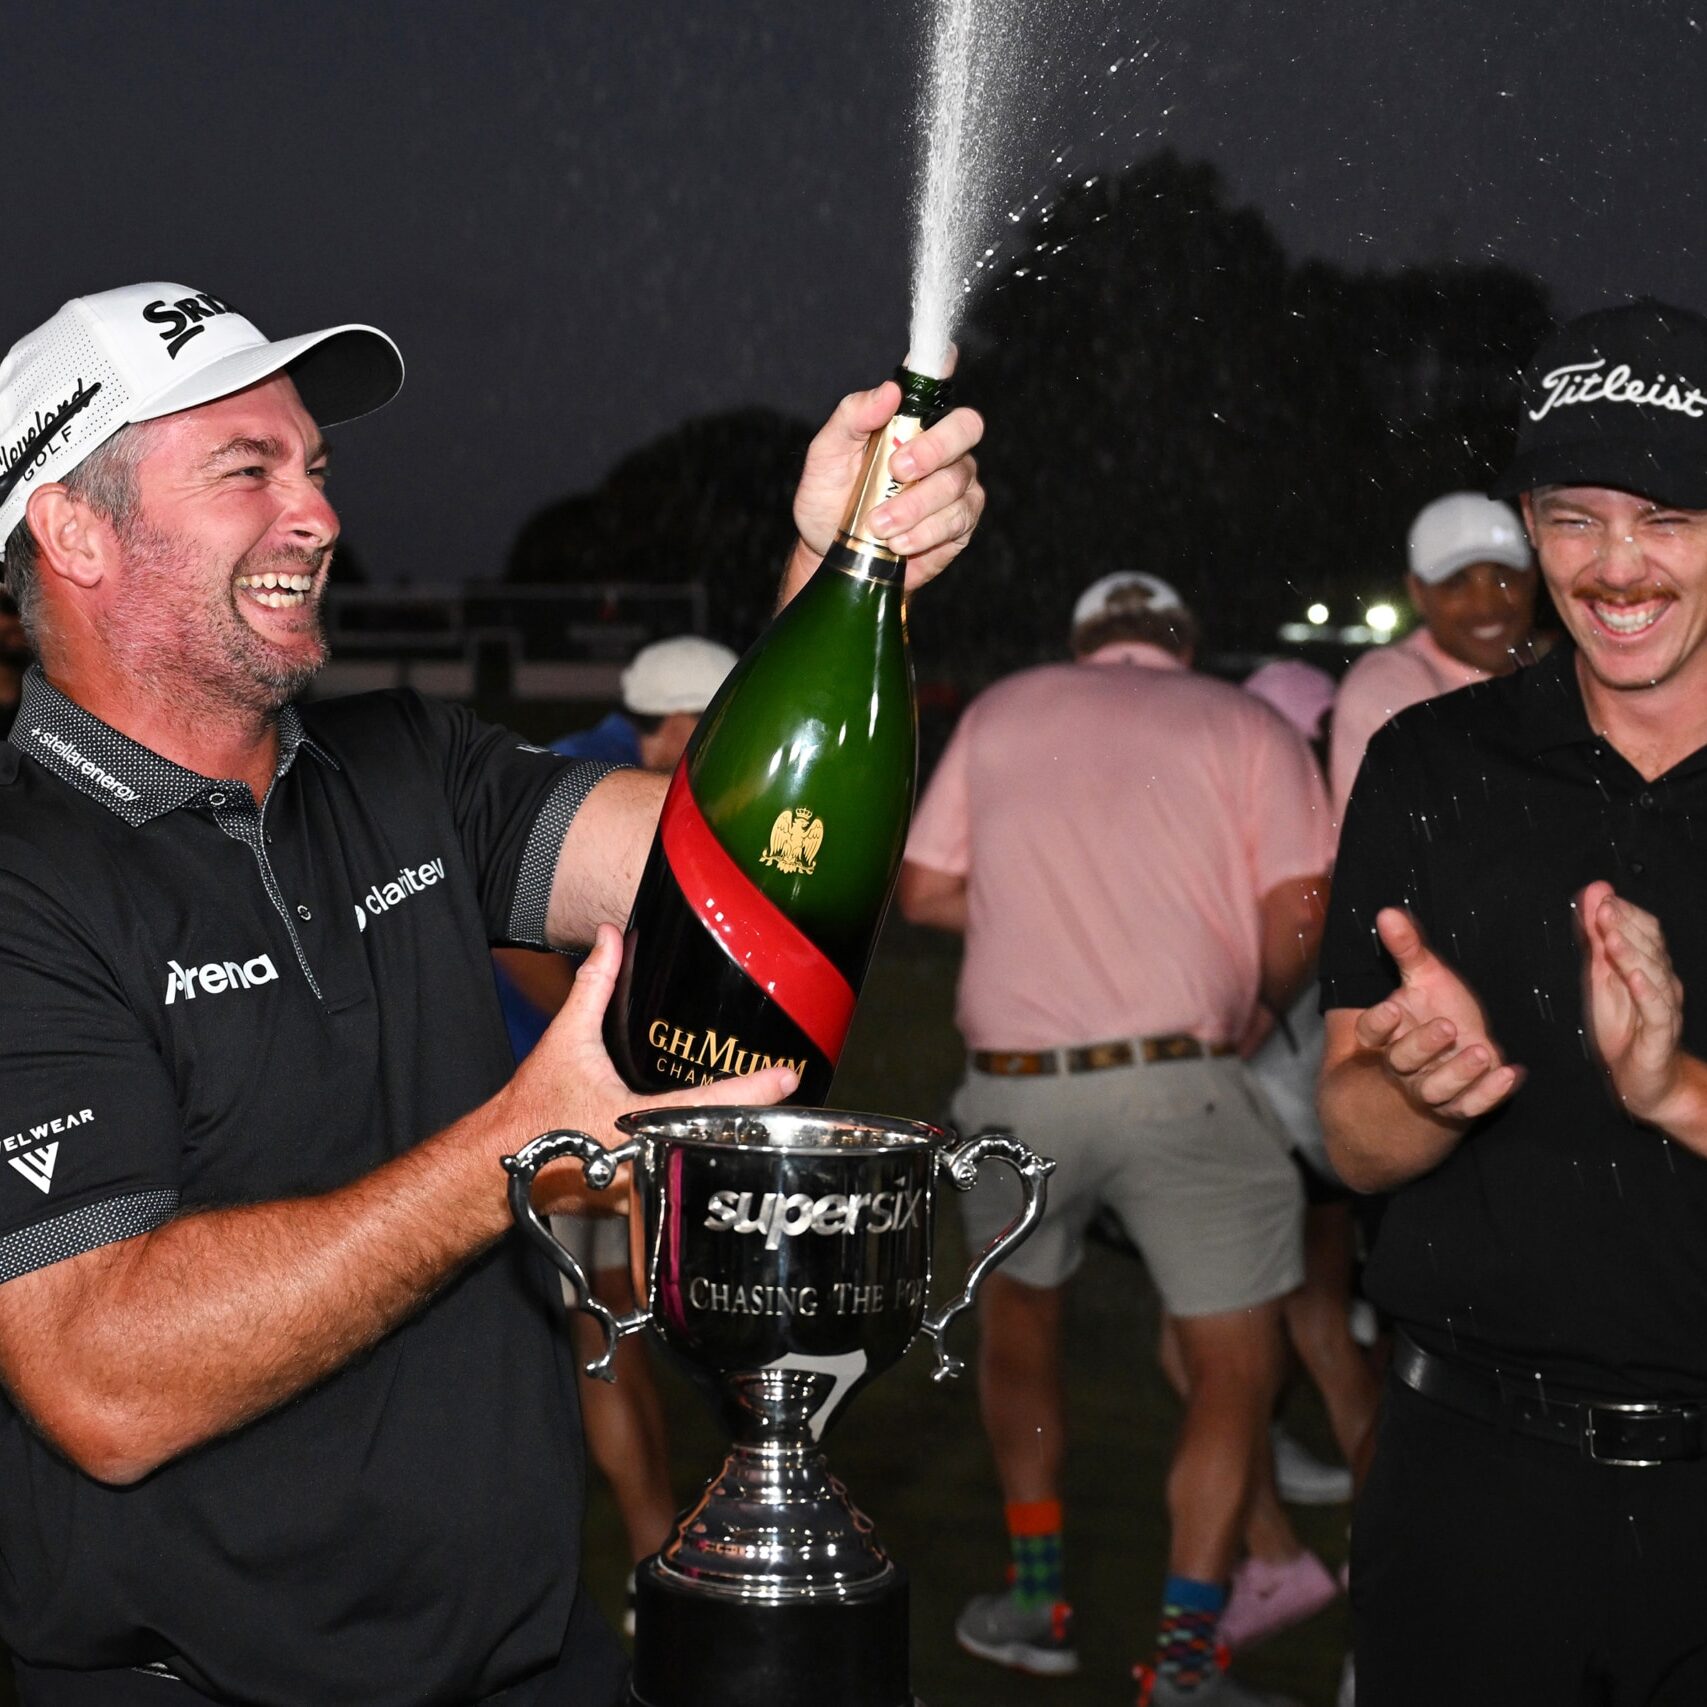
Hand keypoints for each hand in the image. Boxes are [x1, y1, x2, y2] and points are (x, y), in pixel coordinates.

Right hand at [505, 924, 798, 1214]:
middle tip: (784, 1096)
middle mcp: (647, 1163)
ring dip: (730, 1145)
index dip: (755, 1091)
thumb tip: (611, 940)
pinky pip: (682, 1180)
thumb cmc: (531, 1111)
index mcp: (635, 1123)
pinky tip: (717, 1142)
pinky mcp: (640, 1205)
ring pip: (703, 1168)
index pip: (711, 1106)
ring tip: (764, 1119)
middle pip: (719, 1143)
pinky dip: (700, 1160)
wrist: (497, 1165)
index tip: (787, 1077)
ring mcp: (646, 1191)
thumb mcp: (566, 1041)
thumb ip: (595, 987)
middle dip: (754, 1122)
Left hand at [788, 367, 984, 593]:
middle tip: (897, 469)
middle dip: (934, 448)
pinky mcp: (959, 523)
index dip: (943, 367)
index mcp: (908, 420)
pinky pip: (957, 520)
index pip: (934, 383)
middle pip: (965, 427)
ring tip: (878, 524)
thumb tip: (888, 391)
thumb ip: (853, 417)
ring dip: (914, 506)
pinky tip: (898, 541)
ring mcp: (955, 484)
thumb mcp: (827, 454)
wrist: (829, 550)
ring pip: (956, 482)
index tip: (944, 358)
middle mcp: (940, 446)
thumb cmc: (830, 496)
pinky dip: (924, 532)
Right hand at [1355, 907, 1520, 1122]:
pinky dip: (1489, 1093)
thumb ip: (1407, 949)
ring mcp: (1431, 1088)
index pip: (1370, 1034)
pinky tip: (1509, 1073)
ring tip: (1481, 1051)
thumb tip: (1388, 911)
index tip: (1395, 1008)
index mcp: (1388, 1035)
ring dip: (1457, 1074)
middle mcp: (1403, 1066)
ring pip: (1434, 1090)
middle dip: (1423, 1046)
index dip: (1379, 1024)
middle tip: (1447, 1027)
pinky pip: (1470, 1106)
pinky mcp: (1460, 1104)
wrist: (1463, 1047)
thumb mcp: (1425, 976)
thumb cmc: (1438, 1008)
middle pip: (1401, 1062)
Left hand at [1580, 880, 1685, 1121]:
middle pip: (1649, 947)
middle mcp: (1660, 982)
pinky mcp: (1660, 1034)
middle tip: (1603, 907)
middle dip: (1625, 925)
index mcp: (1647, 966)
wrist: (1644, 1079)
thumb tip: (1594, 894)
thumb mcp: (1601, 977)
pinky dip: (1647, 992)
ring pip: (1653, 974)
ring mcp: (1663, 1007)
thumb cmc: (1624, 1027)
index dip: (1623, 913)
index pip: (1643, 931)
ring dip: (1632, 953)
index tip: (1599, 896)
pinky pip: (1657, 1010)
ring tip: (1612, 936)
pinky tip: (1634, 977)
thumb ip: (1597, 938)